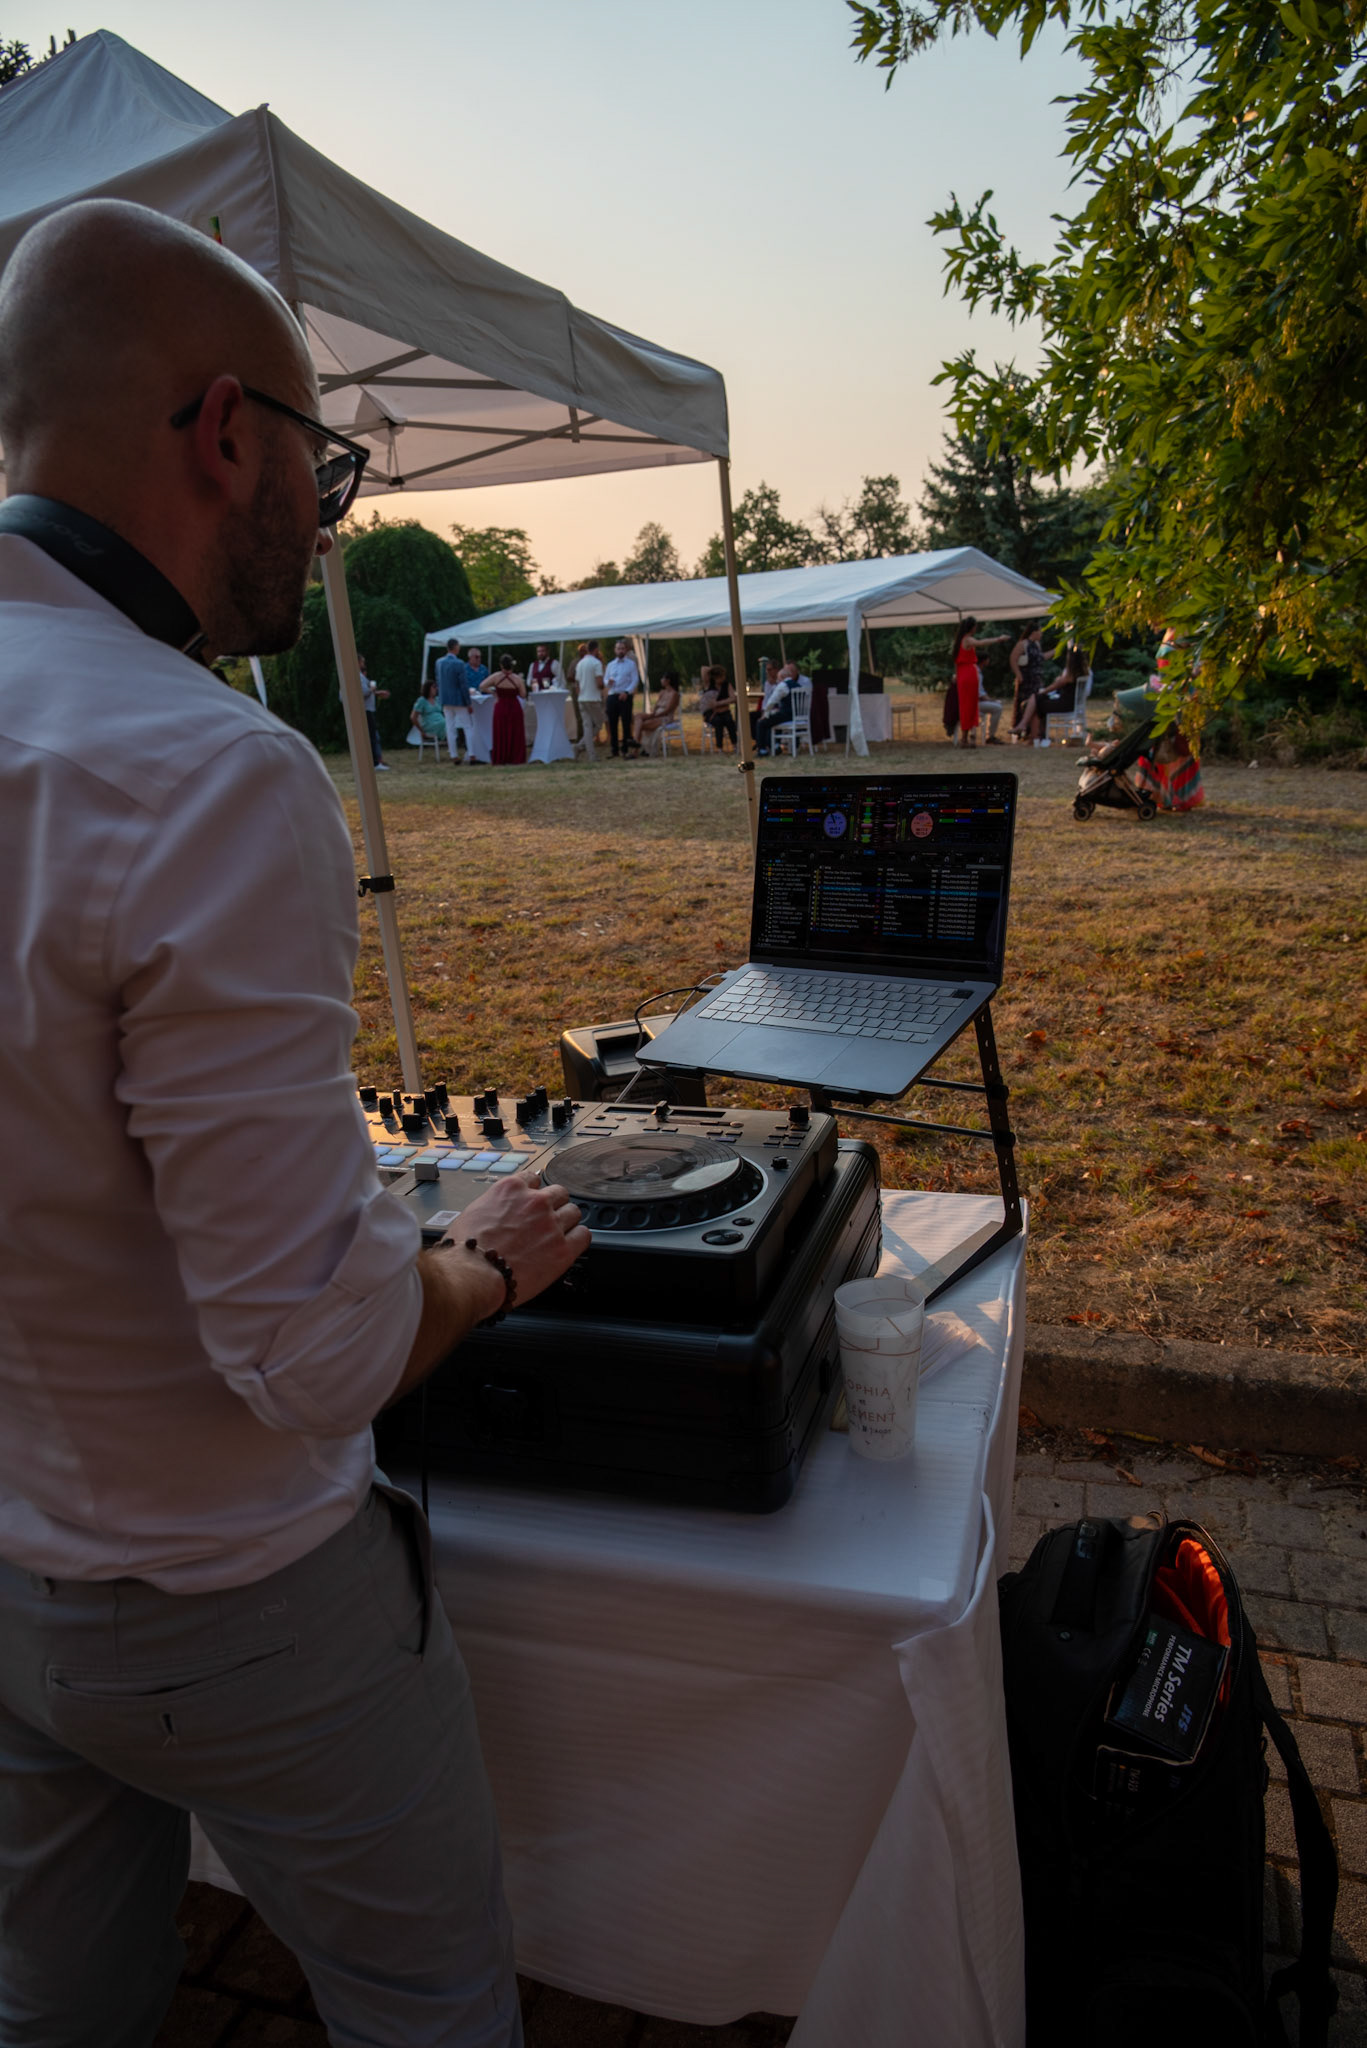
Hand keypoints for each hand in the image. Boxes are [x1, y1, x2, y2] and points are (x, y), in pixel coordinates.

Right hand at [447, 1169, 589, 1306]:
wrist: (473, 1274)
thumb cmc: (466, 1250)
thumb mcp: (473, 1213)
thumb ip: (494, 1206)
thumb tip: (496, 1213)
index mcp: (512, 1189)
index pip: (534, 1179)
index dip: (534, 1192)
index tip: (533, 1201)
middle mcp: (535, 1202)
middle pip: (559, 1193)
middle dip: (553, 1206)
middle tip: (546, 1221)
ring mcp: (551, 1224)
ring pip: (574, 1213)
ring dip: (567, 1222)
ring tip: (557, 1235)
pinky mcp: (563, 1248)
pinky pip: (584, 1235)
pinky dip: (578, 1239)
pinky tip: (569, 1246)